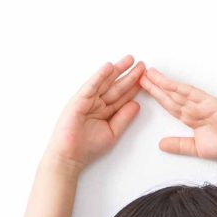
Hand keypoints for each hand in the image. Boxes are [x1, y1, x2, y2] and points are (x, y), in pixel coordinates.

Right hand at [41, 57, 146, 174]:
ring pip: (105, 83)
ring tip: (129, 60)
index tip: (146, 78)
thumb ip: (124, 118)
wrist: (70, 156)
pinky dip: (99, 76)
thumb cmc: (87, 148)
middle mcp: (97, 104)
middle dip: (129, 75)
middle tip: (141, 64)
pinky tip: (108, 67)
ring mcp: (88, 100)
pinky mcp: (79, 100)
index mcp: (106, 111)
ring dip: (117, 70)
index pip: (123, 97)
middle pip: (116, 86)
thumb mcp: (112, 132)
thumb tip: (137, 104)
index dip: (134, 87)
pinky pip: (91, 86)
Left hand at [140, 71, 216, 159]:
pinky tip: (164, 81)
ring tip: (146, 74)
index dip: (155, 97)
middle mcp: (193, 108)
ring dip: (160, 83)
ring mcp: (200, 103)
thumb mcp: (196, 149)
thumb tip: (161, 145)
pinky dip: (175, 86)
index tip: (141, 90)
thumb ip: (179, 145)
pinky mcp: (207, 102)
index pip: (168, 105)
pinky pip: (188, 93)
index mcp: (190, 117)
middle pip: (168, 95)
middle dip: (153, 87)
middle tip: (137, 76)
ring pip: (175, 91)